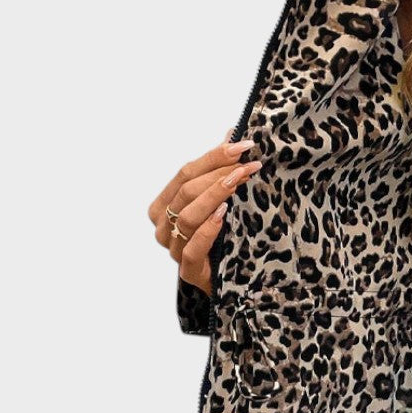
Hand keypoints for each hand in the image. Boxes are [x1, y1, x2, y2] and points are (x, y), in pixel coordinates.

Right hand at [147, 132, 261, 295]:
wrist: (234, 279)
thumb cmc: (224, 235)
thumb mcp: (221, 200)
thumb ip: (221, 170)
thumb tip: (233, 133)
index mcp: (164, 205)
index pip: (185, 173)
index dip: (213, 156)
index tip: (243, 144)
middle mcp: (163, 226)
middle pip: (186, 191)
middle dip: (219, 173)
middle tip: (248, 163)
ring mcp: (173, 249)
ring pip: (187, 216)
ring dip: (216, 195)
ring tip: (240, 182)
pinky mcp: (188, 271)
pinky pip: (192, 248)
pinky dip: (207, 230)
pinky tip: (224, 215)